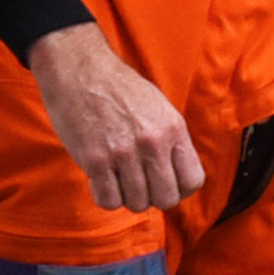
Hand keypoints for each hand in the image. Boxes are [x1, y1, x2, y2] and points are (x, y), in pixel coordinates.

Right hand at [30, 25, 204, 210]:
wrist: (81, 71)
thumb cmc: (120, 90)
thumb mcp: (160, 109)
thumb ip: (171, 140)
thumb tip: (178, 174)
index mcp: (174, 129)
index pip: (193, 180)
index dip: (180, 189)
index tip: (166, 184)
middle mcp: (153, 143)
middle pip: (166, 198)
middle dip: (154, 198)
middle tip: (140, 185)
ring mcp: (123, 153)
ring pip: (137, 203)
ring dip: (128, 198)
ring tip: (119, 179)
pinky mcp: (94, 160)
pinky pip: (108, 200)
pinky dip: (106, 198)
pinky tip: (102, 181)